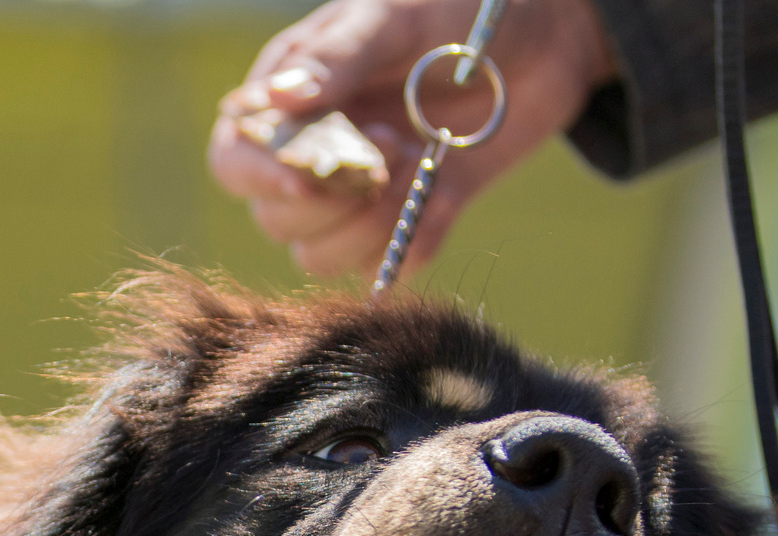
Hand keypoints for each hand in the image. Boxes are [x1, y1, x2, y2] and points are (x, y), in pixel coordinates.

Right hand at [208, 0, 617, 280]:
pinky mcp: (412, 219)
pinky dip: (415, 241)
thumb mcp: (394, 18)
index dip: (261, 178)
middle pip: (277, 220)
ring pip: (323, 257)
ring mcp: (362, 192)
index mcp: (292, 99)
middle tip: (394, 145)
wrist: (541, 35)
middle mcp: (316, 153)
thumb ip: (338, 59)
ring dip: (370, 227)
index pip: (236, 161)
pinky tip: (443, 189)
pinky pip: (390, 267)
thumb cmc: (455, 8)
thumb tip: (276, 101)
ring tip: (418, 164)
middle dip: (332, 200)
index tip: (308, 176)